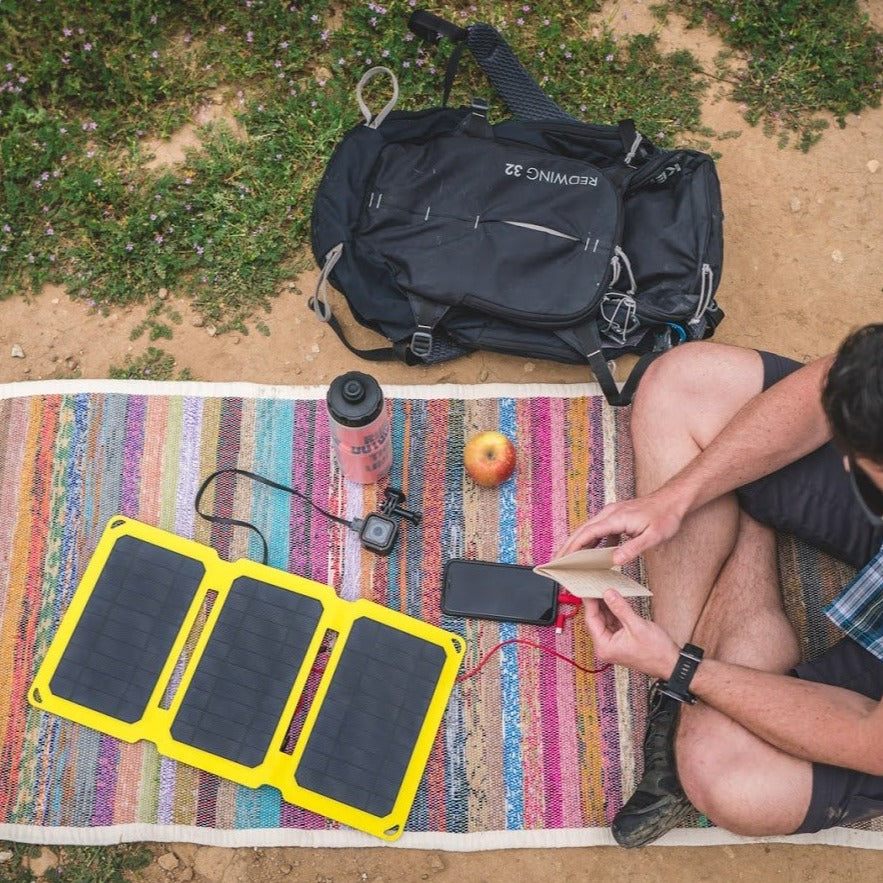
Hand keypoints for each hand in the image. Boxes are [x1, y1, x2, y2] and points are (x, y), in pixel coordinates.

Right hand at [556, 489, 686, 565]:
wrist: (673, 500)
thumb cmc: (665, 516)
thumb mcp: (653, 537)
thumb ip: (633, 548)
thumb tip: (615, 561)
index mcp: (616, 518)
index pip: (589, 533)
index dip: (574, 547)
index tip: (563, 559)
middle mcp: (610, 514)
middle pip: (583, 531)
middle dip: (568, 547)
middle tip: (556, 562)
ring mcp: (612, 514)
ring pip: (589, 530)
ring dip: (577, 544)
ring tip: (568, 560)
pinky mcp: (616, 517)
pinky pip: (599, 530)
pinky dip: (591, 542)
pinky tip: (592, 555)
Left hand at [583, 589, 679, 680]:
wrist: (672, 663)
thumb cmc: (656, 651)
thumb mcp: (636, 625)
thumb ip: (620, 608)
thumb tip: (608, 593)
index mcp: (604, 647)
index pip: (591, 620)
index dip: (590, 602)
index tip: (589, 588)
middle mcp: (605, 646)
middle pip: (596, 619)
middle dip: (598, 603)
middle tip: (598, 585)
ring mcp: (613, 643)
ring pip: (605, 620)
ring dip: (607, 606)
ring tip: (607, 589)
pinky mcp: (621, 640)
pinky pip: (613, 622)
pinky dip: (615, 612)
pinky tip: (616, 600)